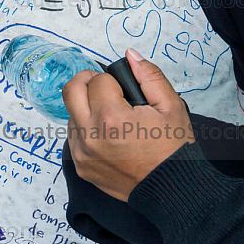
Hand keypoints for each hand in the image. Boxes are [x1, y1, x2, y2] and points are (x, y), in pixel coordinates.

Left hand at [64, 49, 193, 201]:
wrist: (170, 187)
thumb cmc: (172, 147)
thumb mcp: (171, 105)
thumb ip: (149, 75)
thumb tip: (129, 55)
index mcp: (111, 118)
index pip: (98, 80)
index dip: (114, 81)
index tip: (127, 92)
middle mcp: (90, 136)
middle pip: (71, 91)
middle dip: (88, 82)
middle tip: (107, 88)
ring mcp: (82, 154)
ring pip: (71, 114)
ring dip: (87, 107)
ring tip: (112, 117)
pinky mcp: (81, 167)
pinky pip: (74, 136)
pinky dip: (87, 128)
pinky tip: (109, 135)